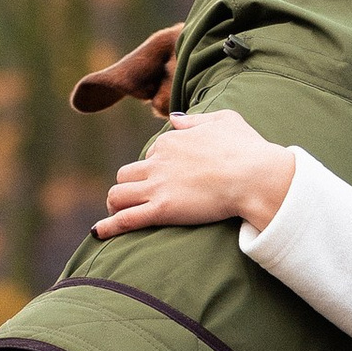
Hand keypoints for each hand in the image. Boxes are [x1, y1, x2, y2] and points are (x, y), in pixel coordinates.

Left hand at [95, 108, 297, 239]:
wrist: (254, 176)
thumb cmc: (247, 149)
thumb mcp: (223, 119)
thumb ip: (195, 119)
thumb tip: (175, 117)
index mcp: (171, 140)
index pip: (152, 154)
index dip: (158, 168)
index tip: (168, 180)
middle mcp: (158, 161)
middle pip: (127, 174)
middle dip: (130, 186)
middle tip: (138, 199)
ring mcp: (158, 186)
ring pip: (118, 194)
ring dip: (117, 204)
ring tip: (119, 215)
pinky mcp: (161, 209)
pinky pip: (125, 218)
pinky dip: (108, 226)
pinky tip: (97, 233)